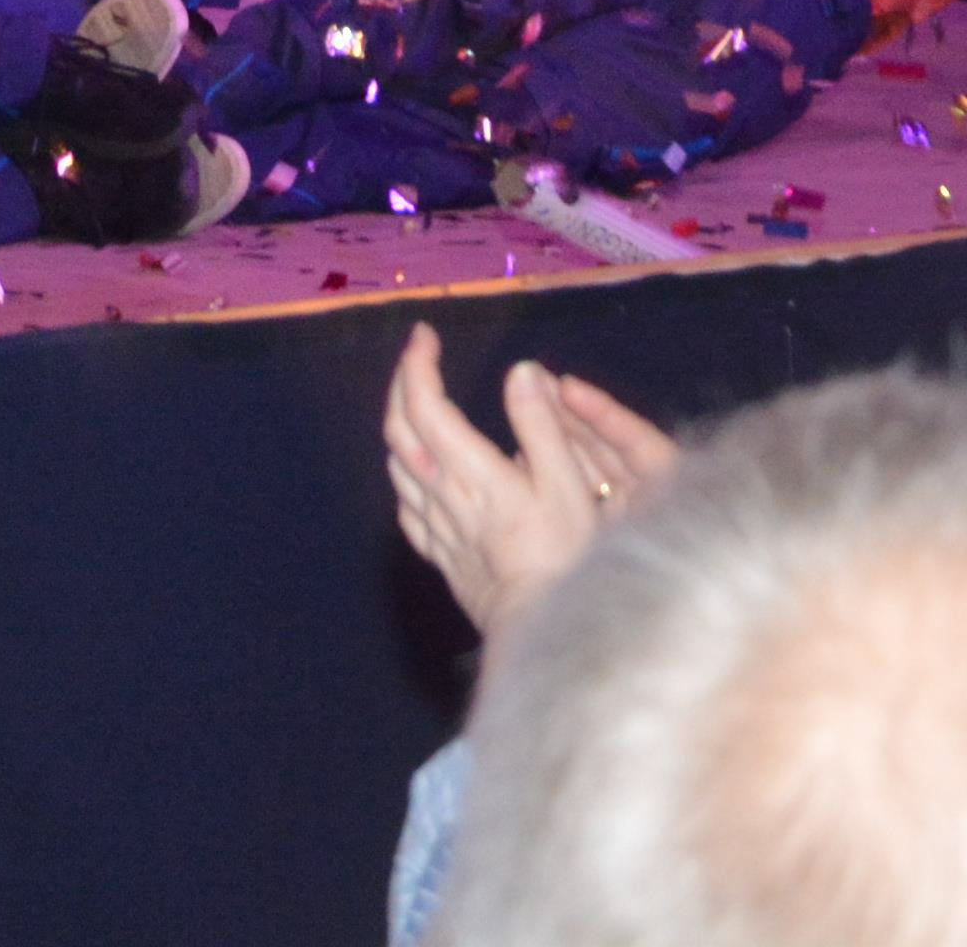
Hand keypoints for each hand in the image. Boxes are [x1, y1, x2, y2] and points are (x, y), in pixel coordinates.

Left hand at [381, 325, 675, 636]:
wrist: (541, 632)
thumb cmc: (564, 558)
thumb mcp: (569, 488)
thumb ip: (542, 426)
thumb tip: (521, 371)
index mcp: (473, 473)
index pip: (426, 406)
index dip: (419, 365)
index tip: (425, 335)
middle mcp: (444, 496)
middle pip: (400, 430)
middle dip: (402, 384)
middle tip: (419, 355)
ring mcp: (437, 527)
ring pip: (397, 465)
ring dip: (399, 422)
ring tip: (417, 399)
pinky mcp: (441, 554)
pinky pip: (407, 505)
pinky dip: (406, 472)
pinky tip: (418, 468)